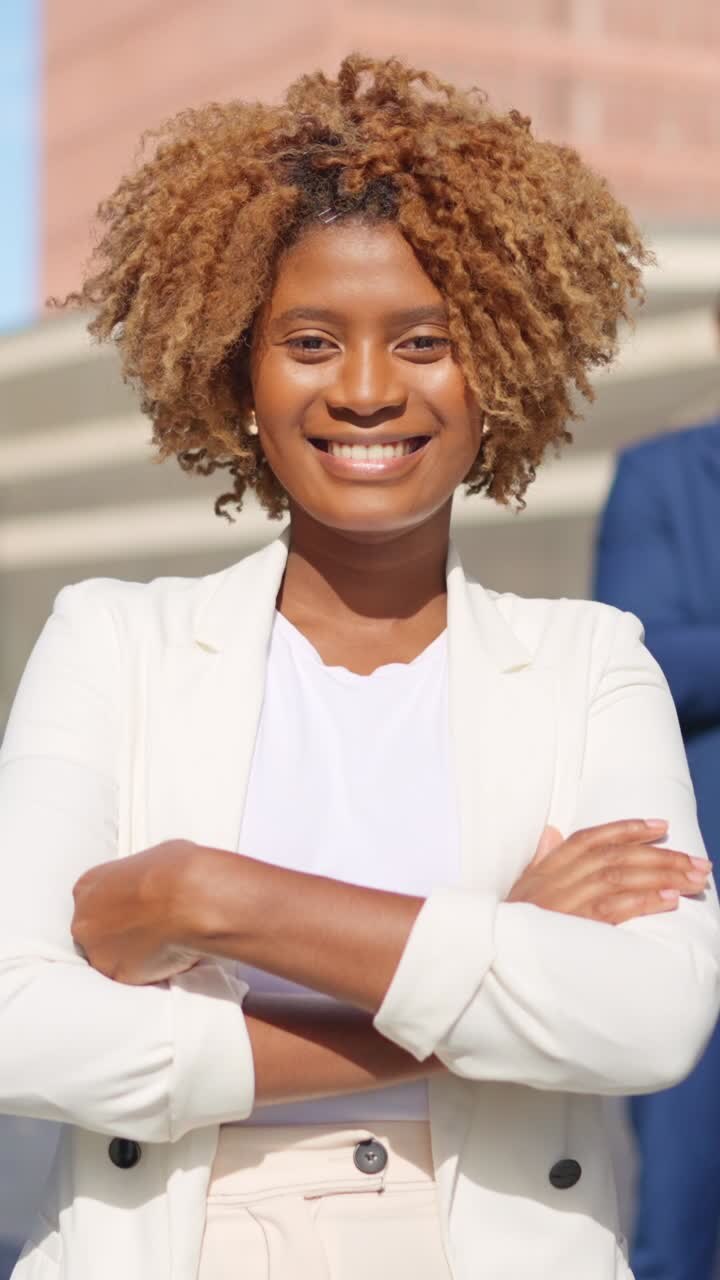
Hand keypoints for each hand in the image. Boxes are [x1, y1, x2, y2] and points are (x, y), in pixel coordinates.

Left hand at [72, 839, 204, 983]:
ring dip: (130, 952)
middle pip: (95, 931)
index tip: (135, 907)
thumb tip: (152, 883)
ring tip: (160, 941)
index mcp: (87, 886)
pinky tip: (167, 954)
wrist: (190, 900)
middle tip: (147, 926)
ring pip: (110, 956)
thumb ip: (138, 878)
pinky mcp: (118, 975)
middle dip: (118, 931)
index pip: (93, 900)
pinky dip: (147, 968)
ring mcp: (98, 951)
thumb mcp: (152, 858)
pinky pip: (131, 973)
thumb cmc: (175, 872)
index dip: (117, 905)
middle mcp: (85, 921)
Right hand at [507, 819, 711, 924]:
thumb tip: (551, 831)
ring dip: (662, 876)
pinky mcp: (573, 928)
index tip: (662, 827)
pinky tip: (670, 900)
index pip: (592, 838)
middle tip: (698, 862)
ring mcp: (566, 902)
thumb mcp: (522, 886)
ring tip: (694, 878)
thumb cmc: (509, 923)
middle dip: (662, 857)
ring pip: (621, 878)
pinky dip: (644, 902)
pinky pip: (614, 909)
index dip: (628, 829)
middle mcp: (558, 879)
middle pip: (617, 857)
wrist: (488, 956)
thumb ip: (541, 858)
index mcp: (548, 867)